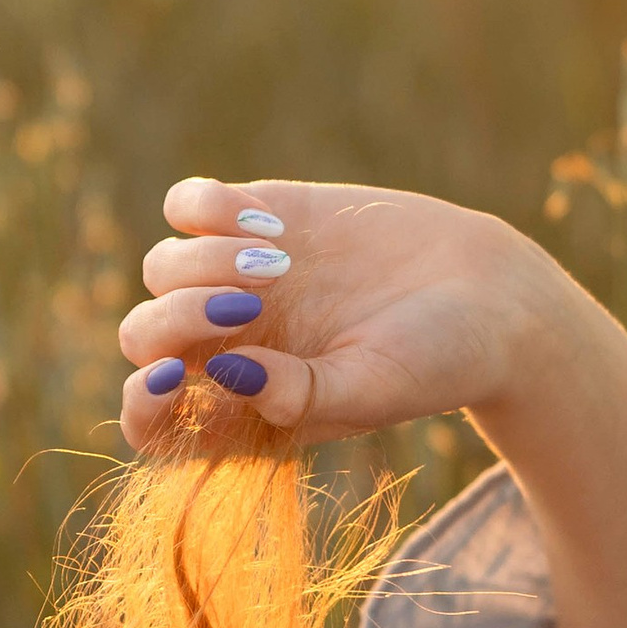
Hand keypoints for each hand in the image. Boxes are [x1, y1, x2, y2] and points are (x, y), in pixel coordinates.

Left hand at [115, 176, 571, 454]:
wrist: (487, 293)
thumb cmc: (436, 362)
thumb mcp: (373, 391)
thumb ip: (296, 397)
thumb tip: (219, 372)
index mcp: (242, 411)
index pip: (151, 423)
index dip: (139, 405)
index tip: (168, 377)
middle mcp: (226, 347)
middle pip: (144, 335)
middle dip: (178, 317)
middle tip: (252, 302)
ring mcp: (232, 281)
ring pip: (159, 267)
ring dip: (204, 262)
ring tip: (280, 264)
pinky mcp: (254, 218)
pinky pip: (186, 204)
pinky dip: (207, 209)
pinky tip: (272, 225)